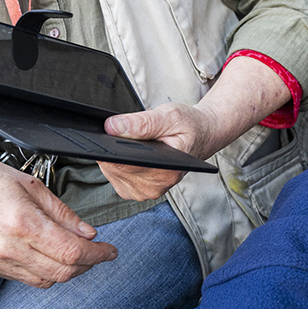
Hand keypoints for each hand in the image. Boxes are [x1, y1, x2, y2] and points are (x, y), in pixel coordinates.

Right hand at [0, 151, 118, 285]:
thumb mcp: (30, 185)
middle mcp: (8, 248)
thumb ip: (62, 213)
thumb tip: (88, 233)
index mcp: (22, 222)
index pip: (71, 252)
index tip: (110, 250)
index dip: (97, 255)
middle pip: (62, 272)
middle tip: (98, 252)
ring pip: (46, 280)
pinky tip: (50, 255)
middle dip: (87, 265)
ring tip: (76, 252)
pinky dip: (46, 271)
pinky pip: (27, 279)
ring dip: (68, 270)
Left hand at [97, 54, 290, 200]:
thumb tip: (113, 127)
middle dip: (112, 148)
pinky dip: (116, 161)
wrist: (202, 136)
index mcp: (165, 172)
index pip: (124, 164)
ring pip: (111, 172)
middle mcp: (154, 187)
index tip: (105, 134)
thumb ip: (142, 123)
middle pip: (115, 169)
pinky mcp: (136, 191)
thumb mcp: (170, 116)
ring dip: (113, 155)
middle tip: (120, 130)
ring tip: (129, 140)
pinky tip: (127, 151)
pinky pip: (114, 175)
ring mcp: (145, 192)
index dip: (110, 148)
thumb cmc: (189, 126)